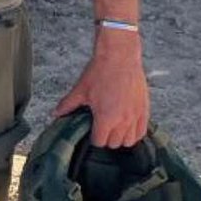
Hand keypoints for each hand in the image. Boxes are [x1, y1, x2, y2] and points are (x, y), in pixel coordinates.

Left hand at [53, 28, 149, 147]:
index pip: (99, 142)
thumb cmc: (100, 72)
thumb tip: (56, 113)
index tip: (91, 130)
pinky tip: (127, 126)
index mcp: (106, 118)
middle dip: (106, 138)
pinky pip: (142, 131)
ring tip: (114, 127)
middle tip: (100, 127)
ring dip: (121, 137)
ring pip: (129, 141)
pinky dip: (134, 132)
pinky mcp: (144, 109)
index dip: (93, 138)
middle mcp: (123, 121)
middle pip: (114, 143)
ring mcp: (135, 116)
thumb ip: (68, 105)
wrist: (119, 56)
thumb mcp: (80, 89)